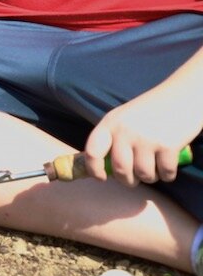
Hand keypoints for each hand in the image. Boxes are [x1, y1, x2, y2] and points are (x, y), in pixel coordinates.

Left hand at [84, 82, 202, 185]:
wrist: (182, 95)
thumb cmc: (151, 109)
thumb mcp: (124, 118)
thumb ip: (114, 138)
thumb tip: (107, 168)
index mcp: (110, 123)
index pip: (92, 151)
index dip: (93, 169)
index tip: (101, 178)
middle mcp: (125, 131)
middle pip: (120, 169)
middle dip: (127, 181)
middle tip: (134, 180)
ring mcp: (146, 139)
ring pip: (143, 175)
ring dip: (150, 177)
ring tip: (154, 169)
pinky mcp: (168, 146)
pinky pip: (165, 174)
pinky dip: (168, 175)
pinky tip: (168, 167)